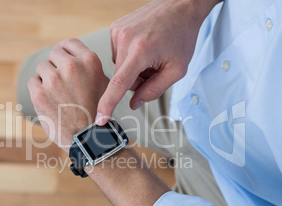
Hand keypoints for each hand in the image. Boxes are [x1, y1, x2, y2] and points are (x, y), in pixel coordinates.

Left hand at [27, 39, 108, 152]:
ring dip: (47, 79)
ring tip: (58, 96)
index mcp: (90, 61)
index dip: (65, 52)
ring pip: (42, 68)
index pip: (68, 43)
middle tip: (64, 85)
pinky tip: (50, 102)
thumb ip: (87, 67)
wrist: (88, 139)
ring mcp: (54, 80)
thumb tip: (69, 55)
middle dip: (56, 67)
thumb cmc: (97, 112)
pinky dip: (38, 91)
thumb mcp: (103, 84)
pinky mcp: (39, 94)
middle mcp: (72, 66)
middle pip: (54, 54)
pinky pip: (33, 82)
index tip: (64, 62)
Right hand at [95, 0, 218, 124]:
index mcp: (141, 51)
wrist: (180, 6)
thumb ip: (154, 90)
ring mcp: (118, 31)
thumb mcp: (176, 69)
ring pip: (120, 67)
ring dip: (133, 67)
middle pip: (121, 78)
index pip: (119, 84)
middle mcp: (125, 39)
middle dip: (137, 80)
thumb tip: (134, 103)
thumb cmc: (181, 35)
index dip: (108, 104)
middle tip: (154, 68)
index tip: (99, 118)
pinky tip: (143, 46)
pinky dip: (130, 56)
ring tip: (150, 54)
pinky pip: (118, 53)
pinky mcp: (115, 27)